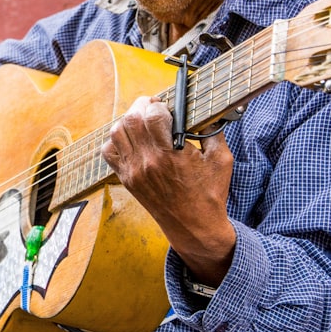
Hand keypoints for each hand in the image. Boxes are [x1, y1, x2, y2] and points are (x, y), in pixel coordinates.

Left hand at [101, 95, 236, 284]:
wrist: (193, 226)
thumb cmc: (209, 194)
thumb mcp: (221, 160)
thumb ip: (213, 132)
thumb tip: (207, 111)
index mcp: (172, 155)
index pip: (153, 116)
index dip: (158, 105)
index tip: (166, 107)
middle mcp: (148, 162)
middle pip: (131, 119)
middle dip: (141, 106)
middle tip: (153, 108)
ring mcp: (133, 171)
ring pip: (116, 132)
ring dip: (128, 121)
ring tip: (142, 121)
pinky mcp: (126, 179)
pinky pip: (109, 152)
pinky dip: (116, 140)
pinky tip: (131, 139)